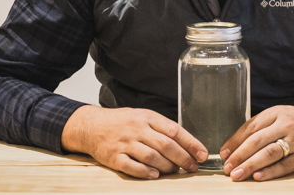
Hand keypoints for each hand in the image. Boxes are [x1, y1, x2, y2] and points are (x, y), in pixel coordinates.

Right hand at [61, 105, 207, 178]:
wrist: (91, 126)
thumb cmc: (122, 122)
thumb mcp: (143, 116)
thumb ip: (161, 128)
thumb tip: (185, 143)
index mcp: (147, 117)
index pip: (174, 130)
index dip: (191, 143)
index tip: (202, 154)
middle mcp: (137, 129)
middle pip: (165, 145)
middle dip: (183, 158)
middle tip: (192, 167)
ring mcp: (125, 143)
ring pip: (151, 157)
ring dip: (167, 166)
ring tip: (175, 171)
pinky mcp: (114, 157)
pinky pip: (132, 166)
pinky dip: (145, 172)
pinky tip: (155, 175)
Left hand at [219, 105, 293, 180]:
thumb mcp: (285, 114)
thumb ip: (265, 125)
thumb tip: (240, 142)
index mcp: (278, 112)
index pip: (251, 127)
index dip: (235, 141)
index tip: (224, 152)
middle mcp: (286, 125)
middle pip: (256, 141)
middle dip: (239, 155)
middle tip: (226, 167)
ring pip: (268, 154)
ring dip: (250, 165)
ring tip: (237, 175)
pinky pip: (284, 166)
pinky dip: (270, 172)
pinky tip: (258, 176)